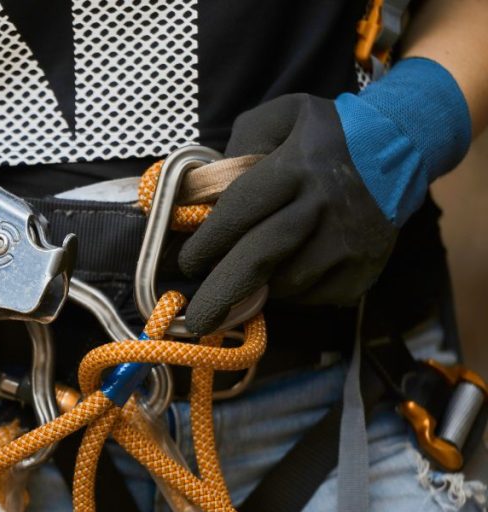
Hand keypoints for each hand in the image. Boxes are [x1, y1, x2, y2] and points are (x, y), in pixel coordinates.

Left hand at [178, 94, 396, 333]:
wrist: (401, 146)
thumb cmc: (324, 134)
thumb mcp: (278, 118)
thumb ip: (238, 148)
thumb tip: (204, 193)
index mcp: (295, 167)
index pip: (239, 211)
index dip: (206, 242)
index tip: (185, 263)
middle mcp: (322, 206)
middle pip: (260, 258)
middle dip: (221, 293)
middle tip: (197, 320)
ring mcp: (347, 242)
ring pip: (285, 283)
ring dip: (259, 286)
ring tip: (253, 271)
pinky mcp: (364, 269)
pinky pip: (313, 297)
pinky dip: (293, 292)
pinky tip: (291, 268)